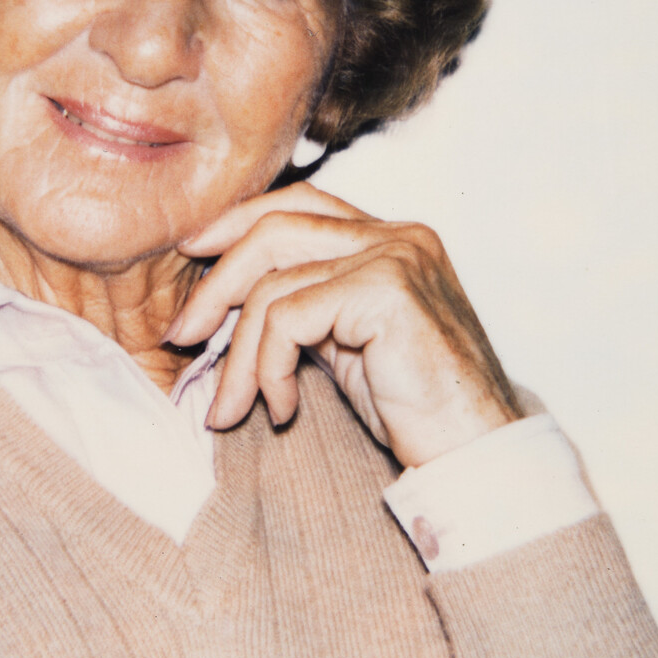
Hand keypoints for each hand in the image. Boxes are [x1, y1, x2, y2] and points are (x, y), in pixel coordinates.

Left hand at [167, 183, 520, 468]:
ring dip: (235, 354)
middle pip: (274, 228)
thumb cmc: (415, 412)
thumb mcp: (348, 345)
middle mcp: (397, 235)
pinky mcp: (385, 291)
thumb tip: (226, 300)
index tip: (191, 256)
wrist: (477, 454)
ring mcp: (395, 257)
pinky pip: (287, 317)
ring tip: (228, 408)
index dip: (236, 223)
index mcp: (392, 238)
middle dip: (215, 284)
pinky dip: (266, 367)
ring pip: (273, 282)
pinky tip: (283, 407)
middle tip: (180, 336)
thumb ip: (307, 308)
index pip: (299, 203)